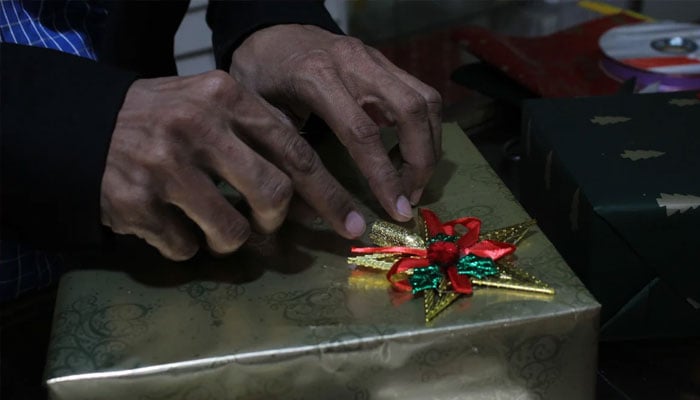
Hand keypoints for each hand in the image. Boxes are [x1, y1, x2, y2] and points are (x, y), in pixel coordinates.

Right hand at [101, 71, 364, 260]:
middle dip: (276, 220)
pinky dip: (186, 246)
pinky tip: (170, 223)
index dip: (328, 193)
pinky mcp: (135, 203)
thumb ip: (260, 136)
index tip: (349, 223)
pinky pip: (186, 248)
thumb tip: (312, 195)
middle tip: (266, 226)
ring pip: (232, 231)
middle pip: (272, 193)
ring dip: (229, 240)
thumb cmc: (165, 118)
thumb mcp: (213, 105)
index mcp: (225, 96)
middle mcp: (198, 126)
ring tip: (212, 226)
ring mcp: (164, 166)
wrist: (83, 125)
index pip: (295, 150)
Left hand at [229, 24, 441, 221]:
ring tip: (413, 179)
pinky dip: (424, 127)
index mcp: (316, 78)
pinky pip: (421, 93)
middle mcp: (354, 62)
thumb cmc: (259, 79)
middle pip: (410, 110)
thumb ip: (286, 156)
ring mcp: (375, 58)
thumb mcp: (259, 118)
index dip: (384, 176)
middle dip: (421, 161)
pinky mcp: (386, 62)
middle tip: (410, 198)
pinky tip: (407, 151)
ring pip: (426, 99)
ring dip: (430, 144)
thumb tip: (313, 209)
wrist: (269, 34)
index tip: (398, 210)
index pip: (363, 133)